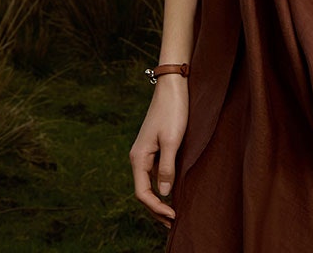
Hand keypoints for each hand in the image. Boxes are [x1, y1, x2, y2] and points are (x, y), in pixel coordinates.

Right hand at [129, 76, 187, 229]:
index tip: (173, 216)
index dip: (156, 208)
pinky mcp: (154, 148)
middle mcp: (138, 157)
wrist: (172, 88)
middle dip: (156, 209)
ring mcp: (146, 153)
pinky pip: (155, 173)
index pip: (142, 193)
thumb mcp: (172, 142)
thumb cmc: (173, 112)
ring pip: (149, 183)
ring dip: (160, 200)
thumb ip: (167, 168)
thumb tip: (164, 194)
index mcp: (139, 157)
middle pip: (143, 191)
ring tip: (173, 213)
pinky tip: (173, 191)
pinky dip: (162, 186)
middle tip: (172, 223)